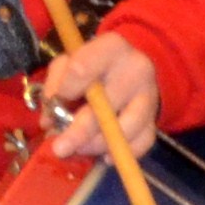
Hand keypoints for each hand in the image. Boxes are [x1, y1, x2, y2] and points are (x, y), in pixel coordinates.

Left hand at [39, 26, 163, 164]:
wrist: (133, 66)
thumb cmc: (94, 64)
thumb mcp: (70, 61)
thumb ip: (56, 84)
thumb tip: (49, 120)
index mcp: (111, 47)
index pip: (82, 68)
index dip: (65, 90)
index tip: (55, 104)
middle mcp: (136, 69)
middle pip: (105, 105)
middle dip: (79, 131)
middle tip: (59, 149)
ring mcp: (149, 95)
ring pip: (124, 128)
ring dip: (97, 145)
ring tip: (80, 150)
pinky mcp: (155, 119)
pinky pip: (141, 143)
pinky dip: (121, 154)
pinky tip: (104, 157)